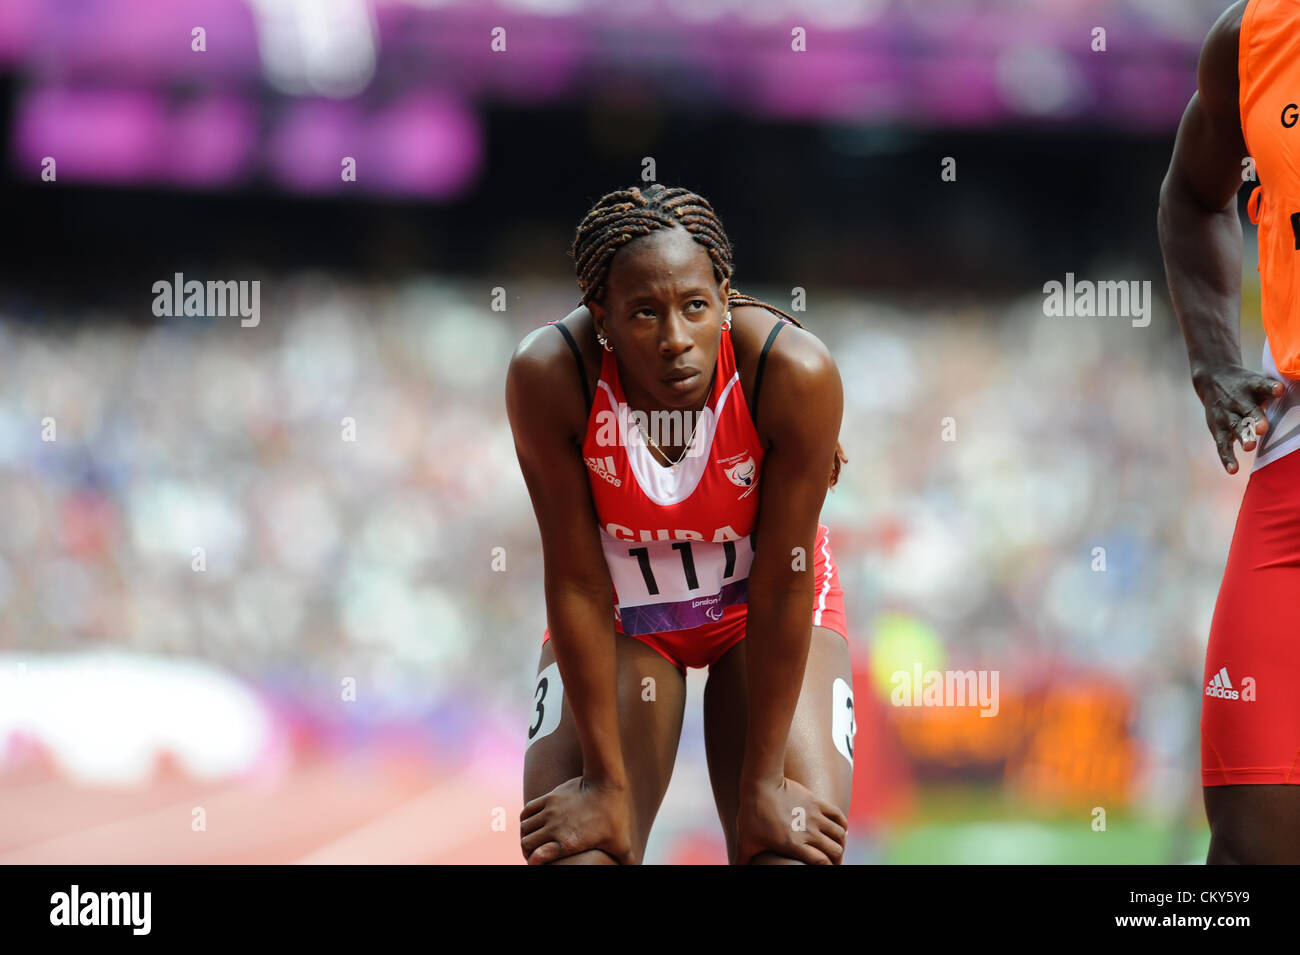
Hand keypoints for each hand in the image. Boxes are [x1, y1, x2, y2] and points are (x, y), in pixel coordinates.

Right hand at [520, 775, 635, 864]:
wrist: (606, 782)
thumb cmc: (614, 815)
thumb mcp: (621, 842)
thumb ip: (626, 859)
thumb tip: (636, 868)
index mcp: (566, 842)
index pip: (536, 857)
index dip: (534, 863)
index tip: (539, 863)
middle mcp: (553, 828)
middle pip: (526, 844)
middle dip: (527, 852)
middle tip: (535, 854)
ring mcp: (549, 811)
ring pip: (524, 828)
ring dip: (526, 836)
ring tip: (533, 840)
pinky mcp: (549, 797)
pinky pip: (526, 811)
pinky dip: (525, 820)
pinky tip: (532, 823)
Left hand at [733, 776, 846, 864]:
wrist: (760, 784)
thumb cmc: (752, 814)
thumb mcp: (745, 841)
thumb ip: (742, 859)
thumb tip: (734, 868)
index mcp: (794, 845)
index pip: (821, 863)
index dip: (827, 868)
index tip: (825, 868)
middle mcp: (809, 832)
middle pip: (835, 850)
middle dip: (836, 858)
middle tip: (833, 861)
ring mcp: (815, 816)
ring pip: (839, 834)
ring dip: (840, 842)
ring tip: (837, 846)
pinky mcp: (816, 802)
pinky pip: (837, 815)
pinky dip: (842, 824)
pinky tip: (841, 829)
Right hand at [1192, 363, 1284, 473]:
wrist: (1212, 379)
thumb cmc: (1244, 386)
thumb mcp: (1257, 382)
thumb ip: (1272, 392)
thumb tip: (1293, 402)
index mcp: (1252, 387)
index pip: (1262, 386)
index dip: (1271, 388)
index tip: (1279, 390)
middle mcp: (1238, 401)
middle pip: (1248, 410)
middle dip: (1255, 420)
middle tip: (1263, 428)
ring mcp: (1227, 415)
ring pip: (1235, 427)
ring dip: (1242, 436)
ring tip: (1249, 447)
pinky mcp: (1218, 429)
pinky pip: (1222, 444)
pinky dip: (1227, 457)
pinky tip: (1233, 470)